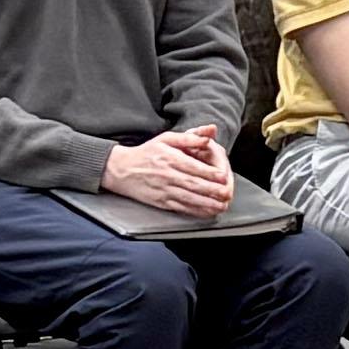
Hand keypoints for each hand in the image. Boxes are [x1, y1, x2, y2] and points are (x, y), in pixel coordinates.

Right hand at [102, 125, 235, 219]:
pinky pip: (181, 208)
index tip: (223, 176)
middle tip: (227, 193)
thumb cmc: (146, 153)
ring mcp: (164, 190)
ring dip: (207, 203)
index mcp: (170, 158)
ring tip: (221, 205)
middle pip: (193, 184)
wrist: (121, 170)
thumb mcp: (166, 139)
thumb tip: (208, 135)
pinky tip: (206, 212)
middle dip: (212, 190)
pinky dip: (195, 211)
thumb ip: (189, 137)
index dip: (209, 173)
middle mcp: (167, 175)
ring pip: (188, 198)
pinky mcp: (161, 202)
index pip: (193, 167)